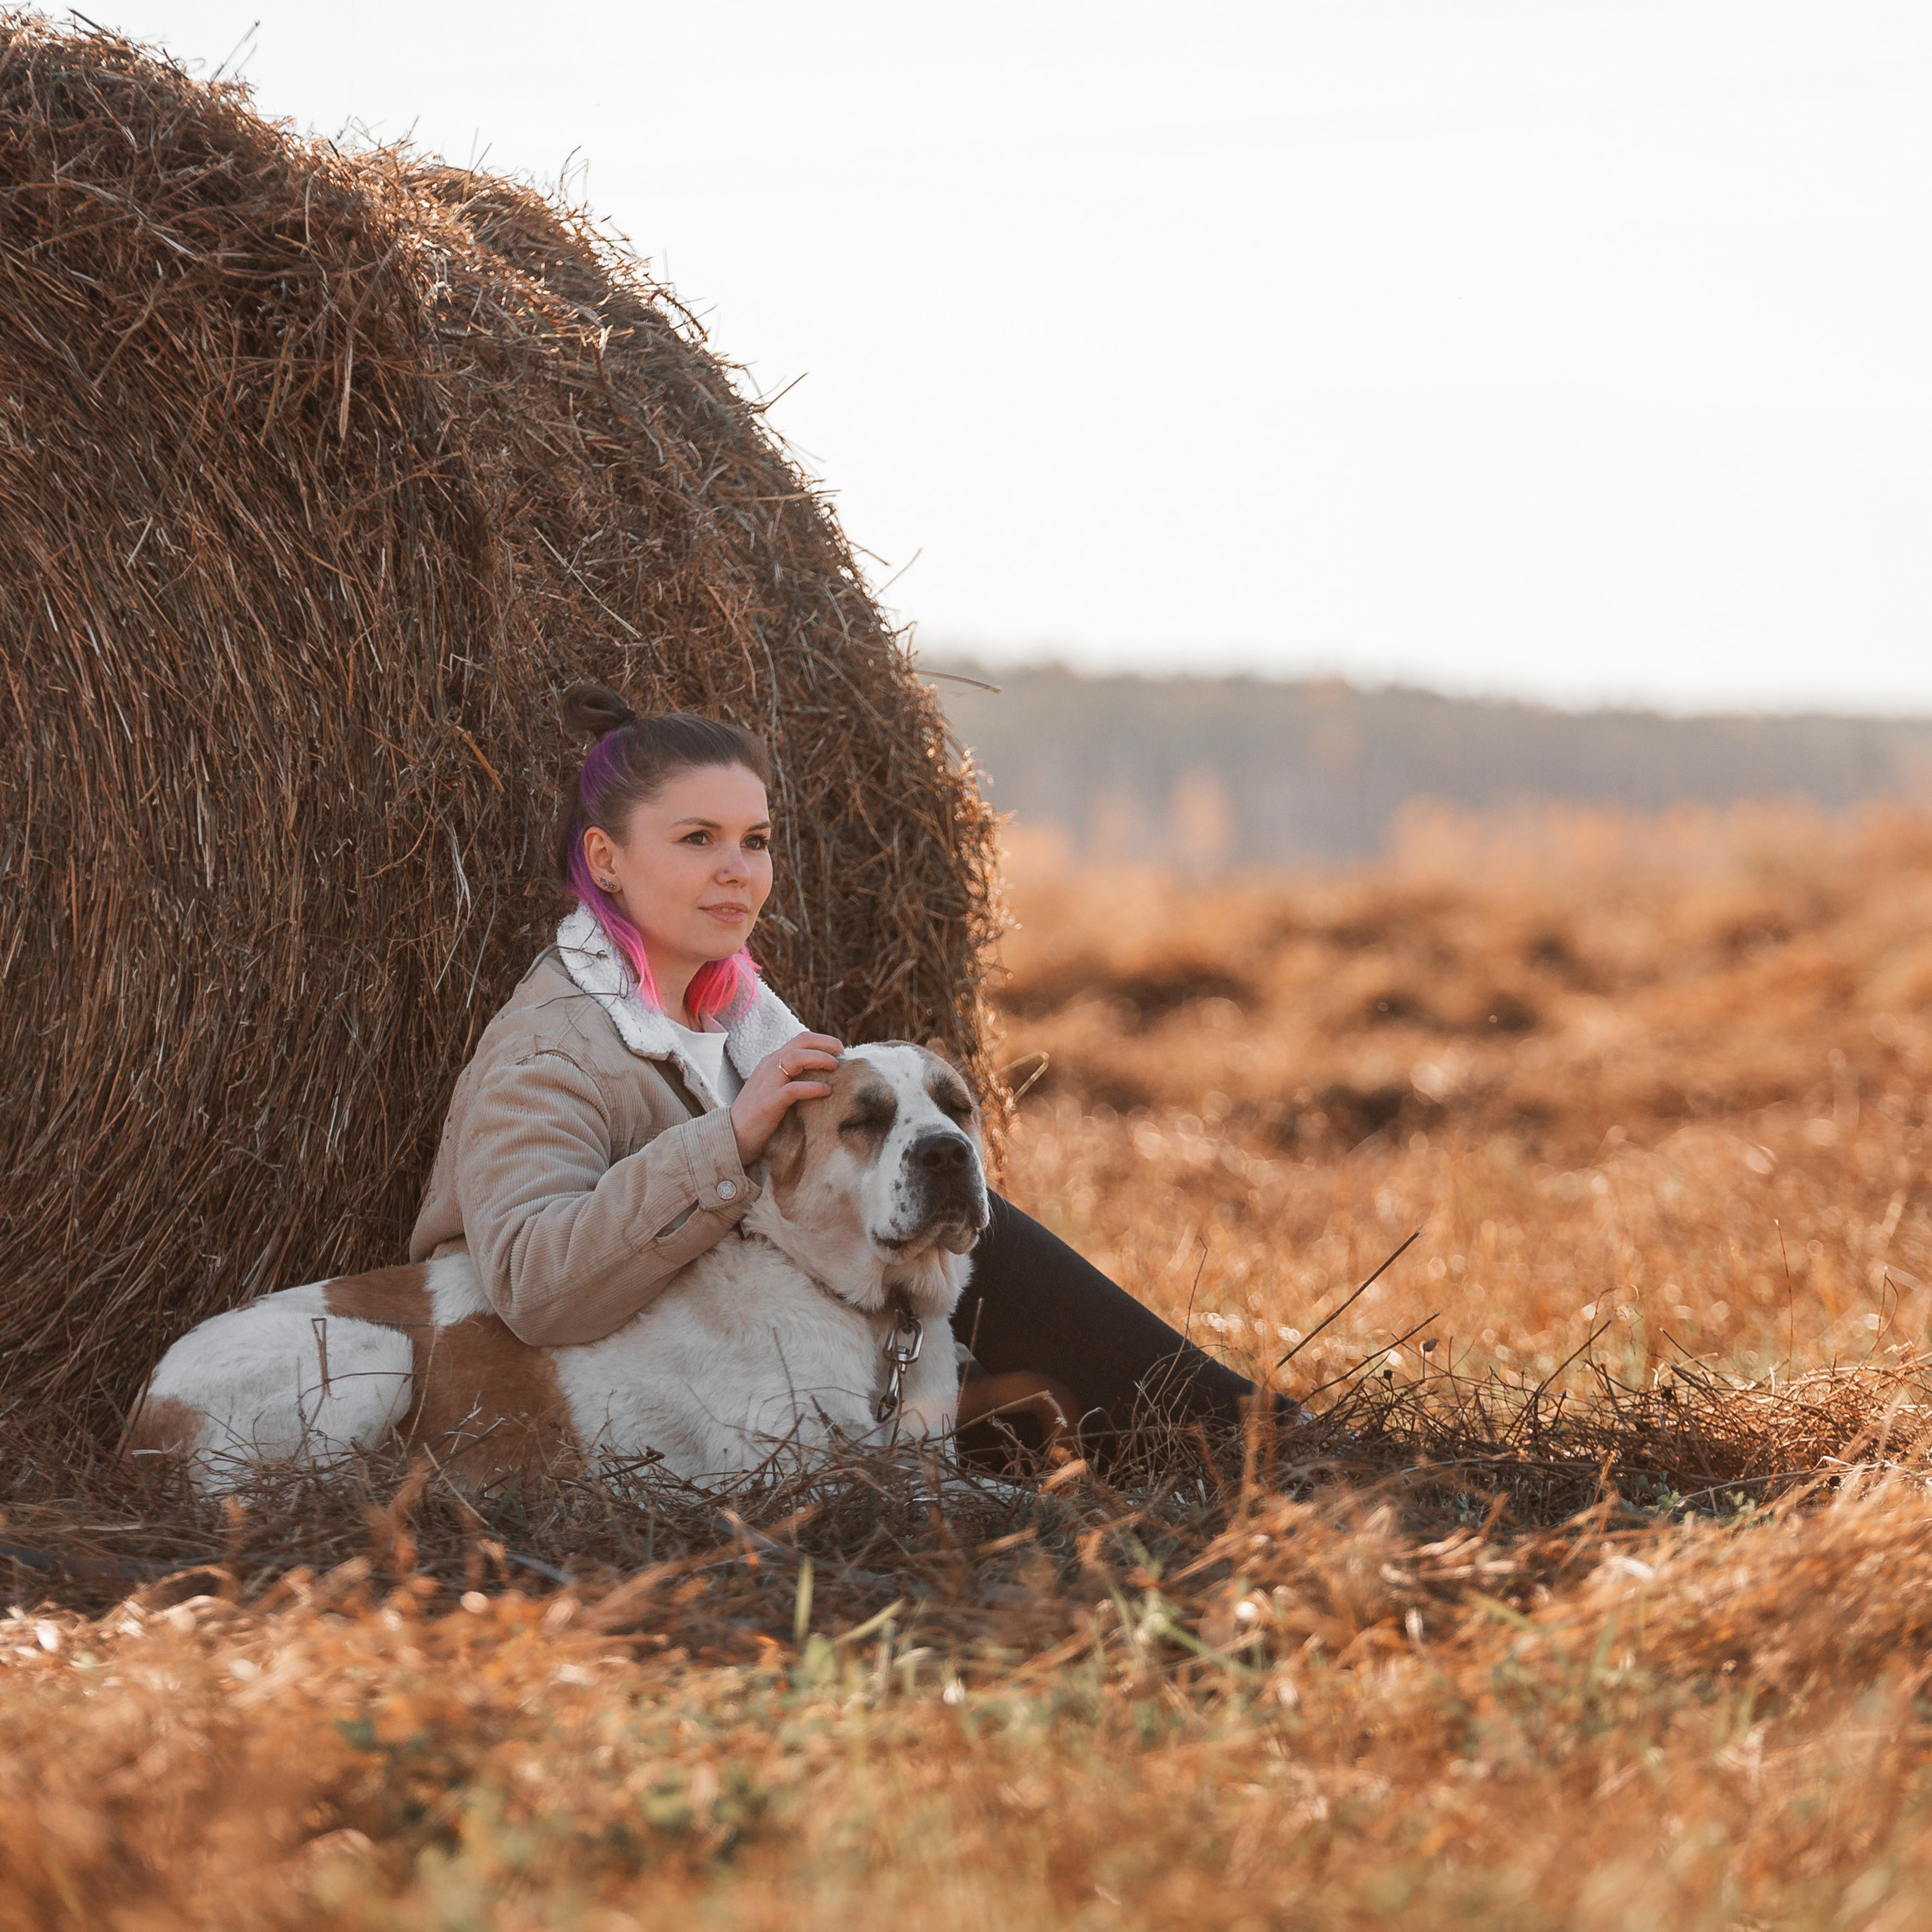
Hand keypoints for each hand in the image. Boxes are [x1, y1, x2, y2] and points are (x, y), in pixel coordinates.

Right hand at [730, 1031, 842, 1164]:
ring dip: (820, 1059)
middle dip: (825, 1043)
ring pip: (796, 1058)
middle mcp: (768, 1066)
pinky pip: (794, 1089)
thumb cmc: (758, 1115)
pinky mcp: (768, 1102)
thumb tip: (823, 1076)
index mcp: (771, 1062)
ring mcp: (767, 1083)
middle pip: (800, 1042)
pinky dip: (813, 1087)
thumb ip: (791, 1078)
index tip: (840, 1050)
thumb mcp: (774, 1089)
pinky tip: (826, 1091)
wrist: (732, 1136)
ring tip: (837, 1067)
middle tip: (843, 1053)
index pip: (799, 1040)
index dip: (822, 1040)